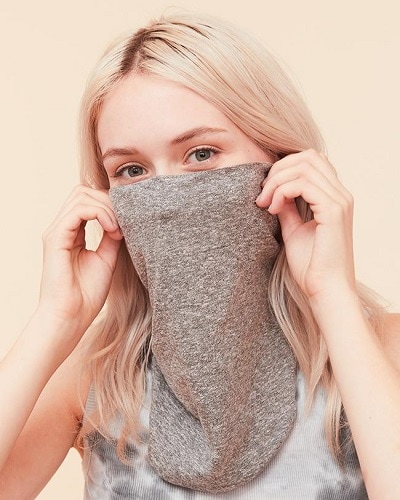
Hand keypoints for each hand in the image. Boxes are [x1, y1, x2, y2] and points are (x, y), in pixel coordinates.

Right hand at [38, 185, 122, 336]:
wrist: (71, 317)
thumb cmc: (86, 295)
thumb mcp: (107, 259)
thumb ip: (112, 237)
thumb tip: (124, 220)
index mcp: (72, 233)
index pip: (88, 201)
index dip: (110, 205)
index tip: (128, 223)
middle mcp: (62, 229)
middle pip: (83, 192)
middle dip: (109, 201)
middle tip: (125, 222)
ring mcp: (57, 232)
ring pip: (81, 195)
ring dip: (106, 207)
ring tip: (118, 229)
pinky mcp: (55, 238)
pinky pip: (78, 210)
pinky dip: (100, 214)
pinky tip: (112, 230)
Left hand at [256, 149, 355, 300]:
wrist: (324, 289)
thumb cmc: (310, 265)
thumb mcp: (293, 228)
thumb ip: (287, 206)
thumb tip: (274, 190)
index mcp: (334, 196)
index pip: (311, 160)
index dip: (283, 168)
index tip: (265, 192)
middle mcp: (341, 194)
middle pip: (307, 157)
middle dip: (277, 171)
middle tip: (262, 195)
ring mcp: (340, 201)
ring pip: (303, 166)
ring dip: (276, 181)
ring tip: (265, 204)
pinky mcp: (334, 211)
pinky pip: (303, 184)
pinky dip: (282, 191)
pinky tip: (272, 209)